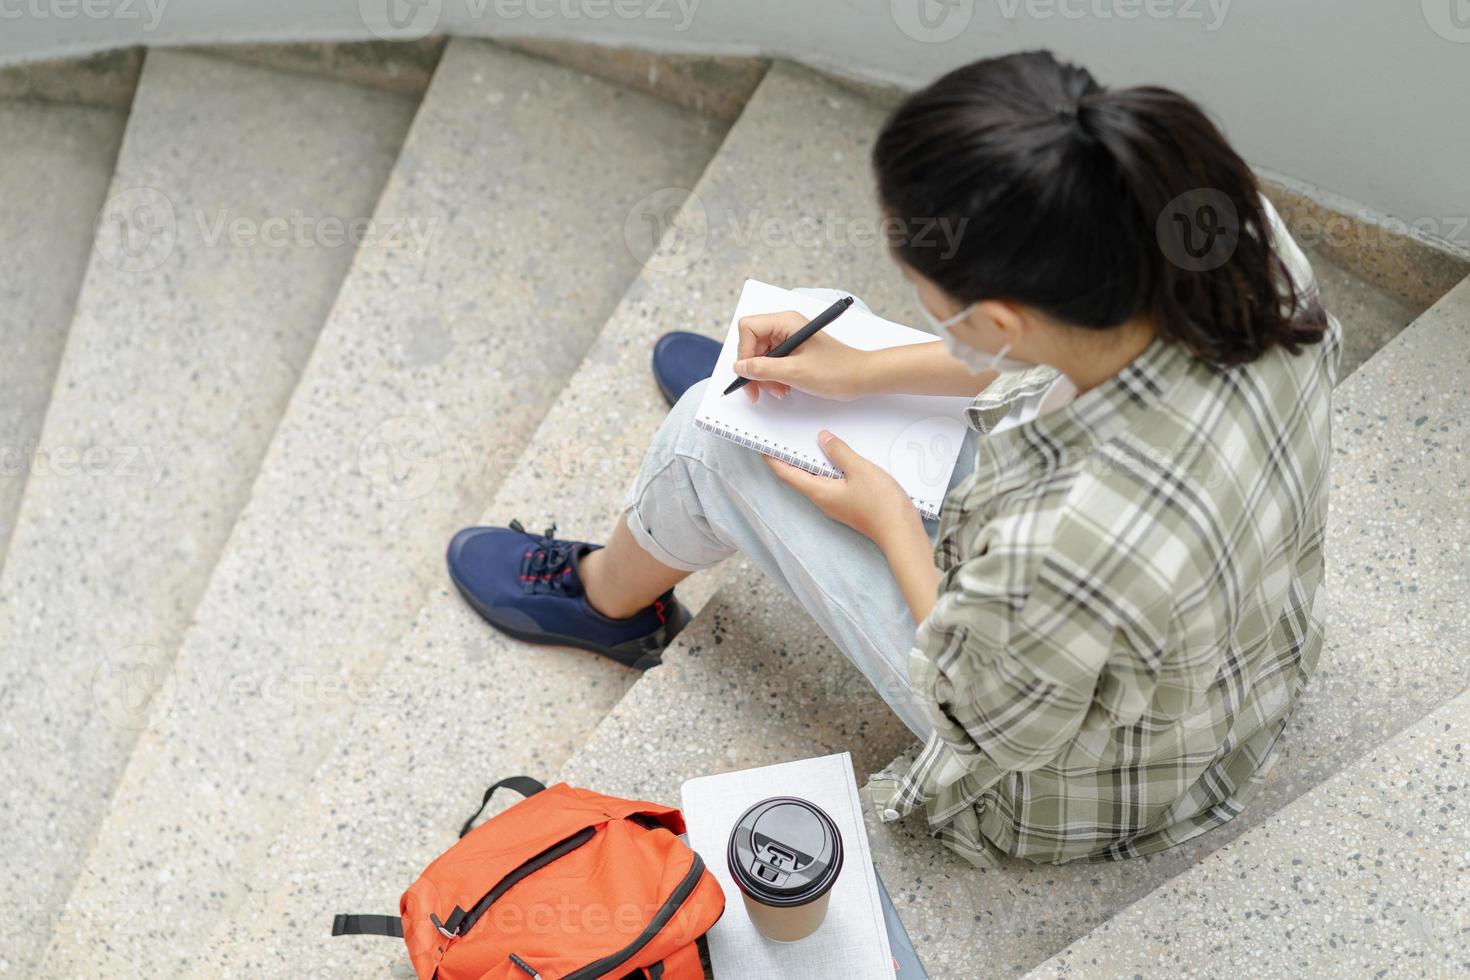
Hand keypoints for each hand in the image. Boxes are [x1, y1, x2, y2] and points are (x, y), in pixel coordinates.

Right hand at [734, 311, 874, 404]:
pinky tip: (784, 388)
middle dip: (754, 369)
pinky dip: (773, 377)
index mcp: (786, 322)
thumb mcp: (794, 372)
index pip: (748, 328)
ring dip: (764, 377)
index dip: (744, 352)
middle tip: (758, 391)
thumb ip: (763, 369)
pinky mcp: (794, 351)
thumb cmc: (836, 370)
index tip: (749, 373)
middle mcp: (785, 326)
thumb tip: (739, 367)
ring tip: (779, 391)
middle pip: (752, 344)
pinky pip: (772, 363)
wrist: (861, 377)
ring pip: (760, 356)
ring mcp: (789, 338)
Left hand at [764, 430, 921, 546]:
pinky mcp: (848, 505)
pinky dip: (828, 468)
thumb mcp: (860, 470)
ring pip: (816, 480)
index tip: (764, 444)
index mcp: (819, 492)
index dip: (773, 459)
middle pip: (799, 476)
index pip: (786, 474)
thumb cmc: (881, 505)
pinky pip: (830, 483)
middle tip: (785, 437)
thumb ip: (839, 452)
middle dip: (790, 457)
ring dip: (811, 462)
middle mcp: (823, 500)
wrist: (901, 533)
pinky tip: (838, 457)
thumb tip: (822, 438)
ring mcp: (835, 504)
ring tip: (810, 441)